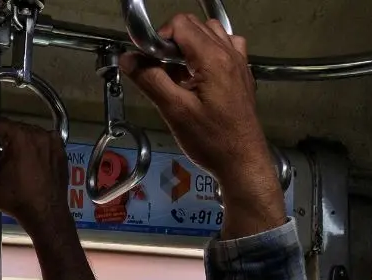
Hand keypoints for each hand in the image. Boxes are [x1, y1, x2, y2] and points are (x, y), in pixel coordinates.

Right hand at [0, 118, 72, 237]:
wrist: (45, 214)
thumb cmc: (16, 199)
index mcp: (19, 137)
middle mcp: (37, 134)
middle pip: (15, 127)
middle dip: (6, 140)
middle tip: (3, 160)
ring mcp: (52, 141)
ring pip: (30, 134)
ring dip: (22, 143)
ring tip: (19, 164)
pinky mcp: (61, 150)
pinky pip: (45, 141)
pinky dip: (38, 148)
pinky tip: (34, 164)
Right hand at [120, 15, 283, 235]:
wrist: (242, 161)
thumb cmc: (211, 141)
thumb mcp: (174, 111)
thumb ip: (150, 80)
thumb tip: (128, 59)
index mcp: (213, 59)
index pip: (180, 25)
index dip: (159, 39)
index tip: (149, 60)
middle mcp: (229, 54)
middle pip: (194, 25)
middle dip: (171, 42)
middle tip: (160, 70)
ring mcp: (239, 63)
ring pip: (210, 33)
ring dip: (190, 45)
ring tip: (178, 73)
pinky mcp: (242, 74)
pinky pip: (225, 47)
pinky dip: (209, 51)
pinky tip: (199, 74)